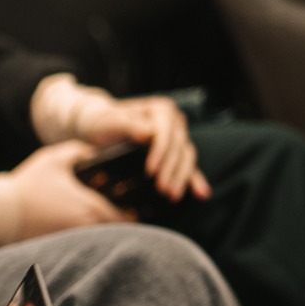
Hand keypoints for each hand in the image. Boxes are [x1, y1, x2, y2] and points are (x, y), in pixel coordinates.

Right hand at [7, 141, 135, 239]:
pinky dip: (83, 237)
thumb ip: (79, 150)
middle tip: (118, 212)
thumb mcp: (54, 158)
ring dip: (100, 230)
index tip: (131, 206)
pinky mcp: (59, 248)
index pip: (125, 219)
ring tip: (95, 218)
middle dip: (117, 223)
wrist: (0, 213)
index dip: (130, 213)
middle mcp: (86, 229)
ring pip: (97, 239)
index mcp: (91, 208)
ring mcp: (73, 241)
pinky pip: (80, 244)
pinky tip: (75, 226)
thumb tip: (94, 152)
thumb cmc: (27, 186)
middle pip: (113, 233)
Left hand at [61, 93, 209, 204]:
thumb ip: (128, 125)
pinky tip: (201, 194)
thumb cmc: (105, 122)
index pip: (165, 133)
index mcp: (161, 109)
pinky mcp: (177, 151)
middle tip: (162, 190)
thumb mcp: (111, 122)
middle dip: (170, 170)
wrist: (102, 126)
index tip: (150, 171)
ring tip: (173, 196)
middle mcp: (174, 120)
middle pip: (178, 148)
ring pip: (186, 158)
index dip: (160, 153)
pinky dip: (195, 180)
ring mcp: (178, 136)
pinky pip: (188, 166)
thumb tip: (149, 133)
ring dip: (182, 179)